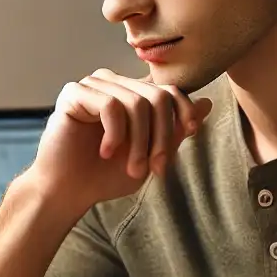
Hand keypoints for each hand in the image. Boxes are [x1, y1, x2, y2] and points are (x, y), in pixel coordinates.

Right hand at [25, 69, 212, 217]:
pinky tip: (106, 152)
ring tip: (132, 169)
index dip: (185, 109)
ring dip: (140, 143)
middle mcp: (113, 83)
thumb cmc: (105, 176)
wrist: (67, 193)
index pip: (168, 89)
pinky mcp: (74, 93)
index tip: (192, 133)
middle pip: (157, 96)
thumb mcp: (151, 155)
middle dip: (163, 136)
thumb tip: (208, 103)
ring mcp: (92, 85)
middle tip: (156, 169)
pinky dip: (115, 134)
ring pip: (137, 102)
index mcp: (131, 94)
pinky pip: (110, 105)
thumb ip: (176, 131)